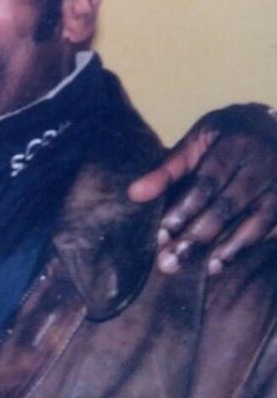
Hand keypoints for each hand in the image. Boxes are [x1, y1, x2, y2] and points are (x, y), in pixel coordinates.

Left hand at [128, 103, 276, 275]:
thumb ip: (167, 170)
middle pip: (228, 205)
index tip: (162, 233)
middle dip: (197, 235)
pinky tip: (223, 263)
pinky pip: (270, 229)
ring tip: (200, 269)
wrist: (273, 128)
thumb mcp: (196, 142)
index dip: (185, 209)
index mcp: (235, 143)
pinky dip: (247, 249)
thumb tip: (135, 194)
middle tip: (170, 261)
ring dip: (226, 249)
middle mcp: (264, 163)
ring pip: (256, 222)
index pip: (207, 182)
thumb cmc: (226, 137)